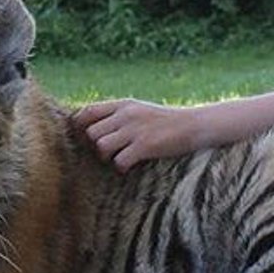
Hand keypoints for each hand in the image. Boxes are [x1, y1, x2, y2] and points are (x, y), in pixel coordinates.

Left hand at [72, 98, 201, 172]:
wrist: (193, 125)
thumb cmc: (164, 120)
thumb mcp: (139, 109)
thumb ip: (118, 114)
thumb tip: (92, 127)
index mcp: (123, 104)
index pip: (88, 112)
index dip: (80, 127)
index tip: (85, 139)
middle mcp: (126, 114)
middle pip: (91, 132)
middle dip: (95, 146)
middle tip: (108, 152)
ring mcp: (135, 130)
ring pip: (101, 146)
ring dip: (107, 157)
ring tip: (119, 158)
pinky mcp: (145, 145)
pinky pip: (119, 161)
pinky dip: (122, 167)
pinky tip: (130, 166)